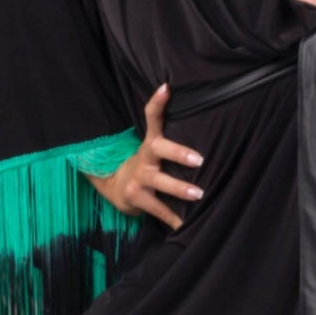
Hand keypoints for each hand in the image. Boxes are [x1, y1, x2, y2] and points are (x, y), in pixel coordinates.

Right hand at [83, 82, 204, 230]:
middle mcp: (144, 157)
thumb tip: (188, 107)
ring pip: (160, 183)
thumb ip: (167, 131)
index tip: (166, 89)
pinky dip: (174, 219)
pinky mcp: (137, 198)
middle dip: (179, 153)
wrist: (116, 187)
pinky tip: (187, 226)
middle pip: (159, 149)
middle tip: (199, 160)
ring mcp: (139, 179)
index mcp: (150, 142)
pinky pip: (159, 210)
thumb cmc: (146, 163)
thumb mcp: (153, 146)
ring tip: (199, 194)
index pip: (151, 117)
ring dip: (180, 189)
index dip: (157, 103)